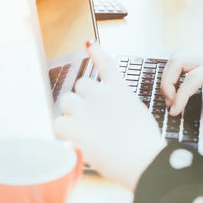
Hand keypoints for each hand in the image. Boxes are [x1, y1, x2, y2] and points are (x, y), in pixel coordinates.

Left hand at [55, 43, 165, 190]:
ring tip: (86, 130)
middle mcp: (101, 93)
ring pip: (67, 101)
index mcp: (119, 90)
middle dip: (84, 98)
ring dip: (72, 112)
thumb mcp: (138, 115)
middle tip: (92, 119)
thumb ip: (120, 108)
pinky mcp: (74, 125)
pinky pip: (58, 122)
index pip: (106, 64)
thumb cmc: (144, 143)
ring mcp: (85, 108)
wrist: (142, 158)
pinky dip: (65, 132)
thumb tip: (107, 114)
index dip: (97, 52)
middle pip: (80, 85)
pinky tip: (76, 139)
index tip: (89, 44)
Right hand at [161, 40, 202, 116]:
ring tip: (172, 98)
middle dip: (167, 82)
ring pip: (178, 58)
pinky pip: (184, 62)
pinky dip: (175, 74)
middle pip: (178, 60)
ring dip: (169, 77)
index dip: (181, 95)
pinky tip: (179, 89)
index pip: (194, 77)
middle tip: (170, 103)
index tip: (175, 111)